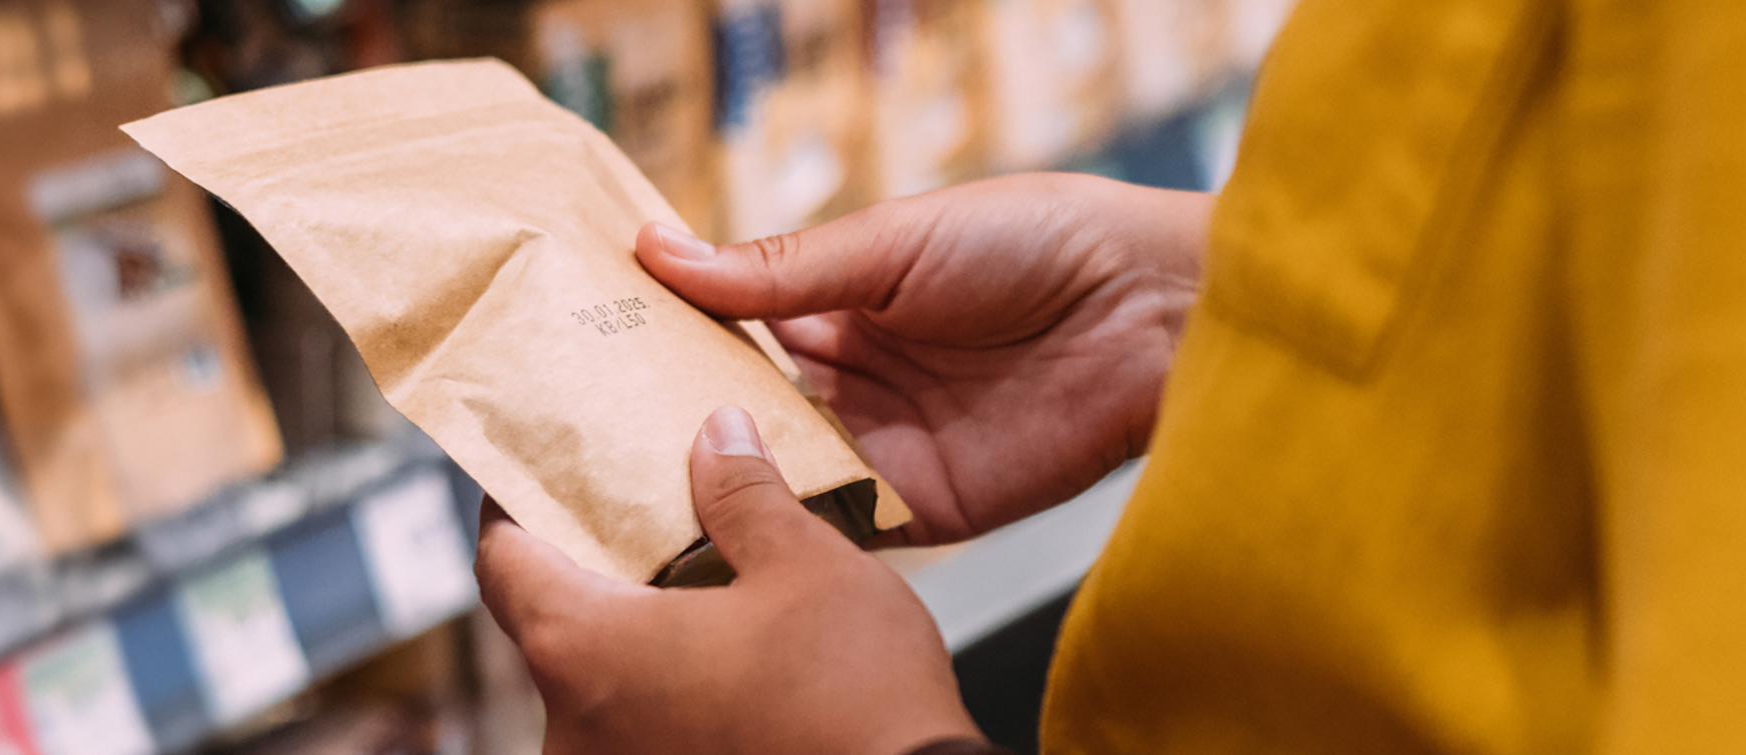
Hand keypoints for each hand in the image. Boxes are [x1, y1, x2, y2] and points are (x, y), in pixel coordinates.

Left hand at [476, 406, 981, 754]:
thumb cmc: (857, 700)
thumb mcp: (806, 565)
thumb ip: (743, 494)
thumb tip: (719, 435)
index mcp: (586, 651)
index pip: (501, 562)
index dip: (513, 508)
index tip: (535, 477)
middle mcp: (576, 728)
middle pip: (550, 624)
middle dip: (593, 569)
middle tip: (639, 519)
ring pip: (598, 685)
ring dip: (634, 637)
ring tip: (697, 588)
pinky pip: (636, 731)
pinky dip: (663, 692)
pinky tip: (723, 663)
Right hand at [640, 173, 1210, 545]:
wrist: (1154, 311)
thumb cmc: (1040, 242)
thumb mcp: (893, 240)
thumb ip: (778, 269)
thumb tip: (659, 249)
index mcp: (845, 303)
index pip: (733, 327)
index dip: (670, 336)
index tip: (592, 339)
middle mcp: (857, 379)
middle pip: (743, 408)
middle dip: (677, 414)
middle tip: (593, 420)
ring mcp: (887, 446)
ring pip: (778, 472)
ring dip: (721, 476)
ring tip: (636, 475)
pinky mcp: (925, 506)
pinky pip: (839, 525)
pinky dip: (787, 529)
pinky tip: (727, 523)